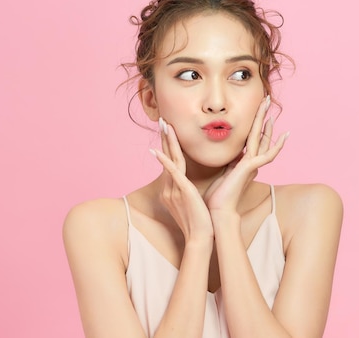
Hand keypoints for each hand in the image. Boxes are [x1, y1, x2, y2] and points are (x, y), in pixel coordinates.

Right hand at [150, 118, 213, 242]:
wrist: (201, 238)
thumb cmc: (201, 221)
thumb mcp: (195, 200)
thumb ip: (193, 188)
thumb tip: (202, 178)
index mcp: (173, 188)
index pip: (171, 162)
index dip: (169, 145)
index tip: (169, 130)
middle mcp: (170, 187)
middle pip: (167, 157)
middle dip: (166, 138)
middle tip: (163, 120)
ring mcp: (174, 189)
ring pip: (170, 159)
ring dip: (167, 141)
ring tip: (165, 125)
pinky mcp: (181, 191)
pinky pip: (172, 172)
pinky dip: (165, 160)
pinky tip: (157, 151)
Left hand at [204, 96, 288, 212]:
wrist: (218, 211)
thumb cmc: (217, 196)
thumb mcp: (221, 173)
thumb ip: (227, 163)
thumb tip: (227, 157)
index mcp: (243, 162)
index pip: (252, 139)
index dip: (256, 125)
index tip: (259, 112)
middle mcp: (250, 161)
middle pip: (259, 134)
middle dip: (262, 115)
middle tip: (265, 99)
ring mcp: (252, 164)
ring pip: (261, 137)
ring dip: (265, 120)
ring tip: (268, 104)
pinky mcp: (251, 167)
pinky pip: (267, 154)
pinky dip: (277, 145)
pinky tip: (284, 135)